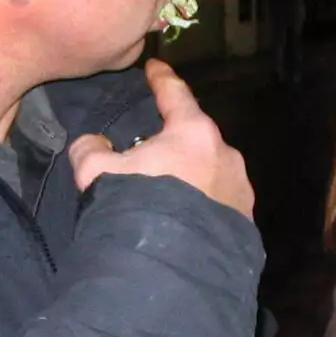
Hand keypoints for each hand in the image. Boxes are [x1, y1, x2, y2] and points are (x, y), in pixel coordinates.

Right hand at [67, 60, 253, 216]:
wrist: (173, 268)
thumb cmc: (137, 207)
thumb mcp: (96, 173)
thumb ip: (90, 149)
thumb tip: (92, 143)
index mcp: (193, 133)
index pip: (175, 94)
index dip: (161, 79)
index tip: (156, 68)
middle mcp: (225, 154)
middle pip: (196, 137)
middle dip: (176, 140)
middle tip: (155, 151)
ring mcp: (240, 188)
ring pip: (211, 170)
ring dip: (192, 175)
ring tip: (171, 193)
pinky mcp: (245, 219)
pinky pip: (220, 201)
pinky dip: (203, 202)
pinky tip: (188, 218)